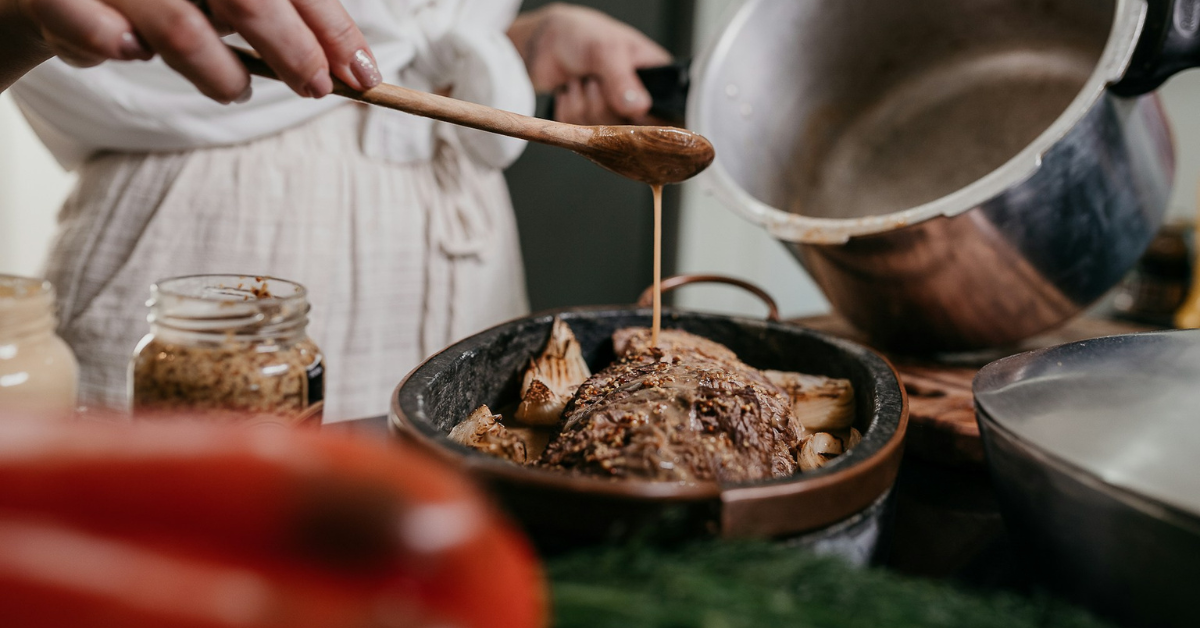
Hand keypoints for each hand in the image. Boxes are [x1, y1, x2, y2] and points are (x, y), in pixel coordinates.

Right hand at [13, 0, 382, 102]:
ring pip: (177, 24)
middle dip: (291, 50)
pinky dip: (108, 45)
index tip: (363, 73)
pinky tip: (126, 51)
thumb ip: (273, 12)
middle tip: (313, 88)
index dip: (332, 26)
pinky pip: (91, 29)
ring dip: (214, 68)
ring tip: (232, 87)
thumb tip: (346, 59)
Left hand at [509, 3, 671, 125]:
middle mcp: (639, 101)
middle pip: (630, 130)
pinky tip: (571, 90)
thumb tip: (639, 107)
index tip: (623, 107)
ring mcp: (615, 114)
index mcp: (657, 80)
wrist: (548, 42)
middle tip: (594, 80)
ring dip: (582, 104)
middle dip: (601, 105)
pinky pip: (581, 134)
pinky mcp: (591, 122)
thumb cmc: (585, 35)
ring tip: (582, 80)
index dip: (645, 118)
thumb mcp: (607, 50)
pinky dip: (569, 111)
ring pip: (603, 134)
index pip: (665, 115)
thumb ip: (622, 79)